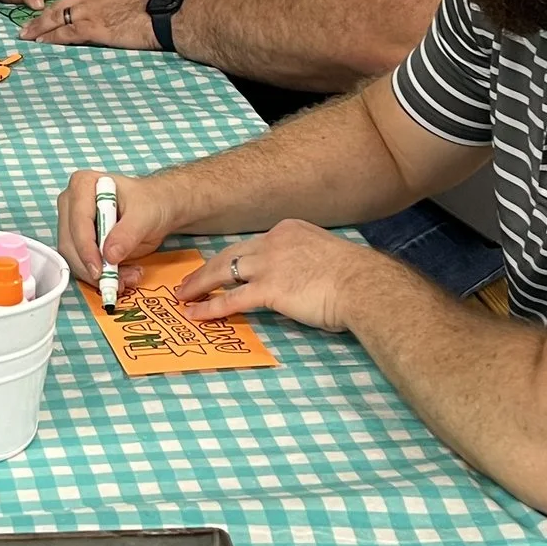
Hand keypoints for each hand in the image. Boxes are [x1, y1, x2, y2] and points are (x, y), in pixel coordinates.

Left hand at [20, 0, 157, 49]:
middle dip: (42, 15)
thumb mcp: (133, 0)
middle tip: (28, 24)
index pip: (75, 0)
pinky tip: (42, 42)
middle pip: (59, 6)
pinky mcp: (93, 28)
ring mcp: (91, 13)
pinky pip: (65, 33)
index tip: (51, 15)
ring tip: (27, 35)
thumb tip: (118, 16)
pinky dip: (52, 37)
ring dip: (40, 27)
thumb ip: (118, 7)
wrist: (164, 13)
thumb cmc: (156, 8)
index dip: (60, 8)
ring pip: (56, 18)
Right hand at [55, 167, 183, 282]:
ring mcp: (73, 223)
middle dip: (92, 267)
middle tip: (117, 282)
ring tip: (127, 277)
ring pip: (73, 257)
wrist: (157, 208)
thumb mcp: (145, 214)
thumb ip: (128, 233)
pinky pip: (82, 264)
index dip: (86, 248)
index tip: (100, 270)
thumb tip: (109, 255)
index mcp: (83, 184)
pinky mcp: (78, 242)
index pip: (78, 221)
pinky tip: (121, 275)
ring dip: (97, 275)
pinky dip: (100, 275)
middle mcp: (72, 202)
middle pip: (70, 242)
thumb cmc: (151, 202)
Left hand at [175, 219, 372, 332]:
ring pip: (223, 273)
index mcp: (287, 231)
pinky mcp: (269, 288)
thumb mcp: (323, 256)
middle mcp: (273, 242)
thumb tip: (292, 283)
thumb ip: (302, 263)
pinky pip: (231, 299)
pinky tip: (196, 314)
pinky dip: (210, 307)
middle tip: (187, 282)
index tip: (219, 267)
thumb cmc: (353, 276)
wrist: (363, 284)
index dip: (232, 258)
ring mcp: (269, 264)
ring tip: (183, 298)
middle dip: (205, 269)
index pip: (250, 245)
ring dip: (199, 286)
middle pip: (229, 254)